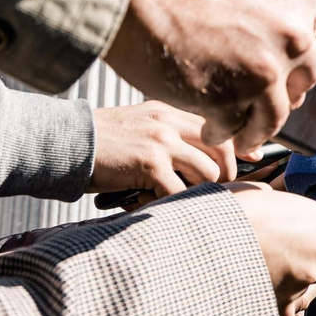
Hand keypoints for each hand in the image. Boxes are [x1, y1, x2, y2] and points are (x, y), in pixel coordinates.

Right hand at [88, 101, 237, 201]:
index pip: (217, 125)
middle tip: (215, 189)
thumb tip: (197, 157)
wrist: (63, 142)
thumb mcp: (138, 127)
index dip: (237, 145)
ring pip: (208, 172)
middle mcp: (169, 122)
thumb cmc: (98, 142)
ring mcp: (161, 141)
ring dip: (201, 192)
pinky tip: (154, 202)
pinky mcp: (149, 163)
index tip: (251, 158)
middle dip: (226, 173)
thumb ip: (168, 135)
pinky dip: (172, 204)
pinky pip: (179, 191)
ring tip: (180, 197)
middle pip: (223, 147)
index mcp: (168, 111)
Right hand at [105, 0, 315, 156]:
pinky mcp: (229, 99)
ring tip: (240, 133)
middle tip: (265, 102)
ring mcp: (264, 70)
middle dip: (285, 90)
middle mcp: (293, 34)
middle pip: (302, 77)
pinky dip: (225, 132)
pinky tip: (210, 130)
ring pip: (274, 113)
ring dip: (258, 126)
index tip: (275, 61)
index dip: (289, 49)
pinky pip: (235, 128)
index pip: (309, 33)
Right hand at [226, 182, 315, 315]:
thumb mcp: (258, 194)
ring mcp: (303, 285)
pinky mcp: (282, 308)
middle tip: (279, 246)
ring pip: (309, 285)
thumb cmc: (224, 213)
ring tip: (262, 265)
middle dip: (311, 256)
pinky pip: (288, 307)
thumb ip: (280, 203)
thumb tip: (273, 202)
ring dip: (294, 278)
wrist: (197, 248)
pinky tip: (256, 288)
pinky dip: (276, 300)